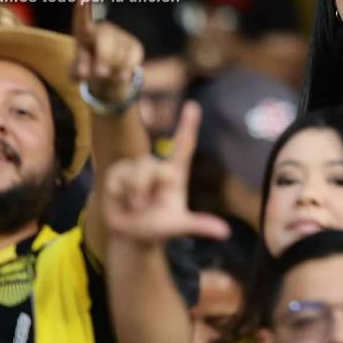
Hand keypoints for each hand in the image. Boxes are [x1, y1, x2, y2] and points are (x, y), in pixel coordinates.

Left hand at [72, 0, 144, 103]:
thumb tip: (85, 72)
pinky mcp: (135, 45)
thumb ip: (77, 71)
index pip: (82, 20)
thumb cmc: (88, 68)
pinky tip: (119, 74)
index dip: (82, 8)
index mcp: (85, 33)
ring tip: (106, 74)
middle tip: (100, 74)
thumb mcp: (77, 73)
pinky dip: (124, 72)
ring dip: (112, 70)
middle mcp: (104, 29)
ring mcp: (121, 36)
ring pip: (119, 53)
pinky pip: (132, 60)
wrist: (109, 75)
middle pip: (105, 38)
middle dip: (104, 57)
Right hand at [103, 101, 229, 243]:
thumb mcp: (179, 226)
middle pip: (155, 166)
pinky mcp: (117, 172)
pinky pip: (118, 178)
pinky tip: (121, 201)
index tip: (193, 105)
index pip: (183, 145)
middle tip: (144, 206)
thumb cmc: (158, 227)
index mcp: (175, 174)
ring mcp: (136, 167)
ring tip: (135, 206)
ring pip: (136, 170)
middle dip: (148, 188)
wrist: (132, 237)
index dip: (188, 124)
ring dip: (134, 194)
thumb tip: (225, 232)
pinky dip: (119, 195)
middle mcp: (157, 166)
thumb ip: (200, 225)